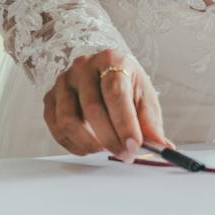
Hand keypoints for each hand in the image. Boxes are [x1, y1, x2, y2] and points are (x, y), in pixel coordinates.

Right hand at [43, 49, 169, 160]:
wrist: (106, 73)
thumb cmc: (128, 86)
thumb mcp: (145, 99)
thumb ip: (151, 124)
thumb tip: (163, 148)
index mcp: (112, 59)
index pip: (115, 92)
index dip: (124, 123)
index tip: (134, 146)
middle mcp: (84, 66)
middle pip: (92, 108)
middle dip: (110, 139)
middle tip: (125, 155)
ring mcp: (64, 80)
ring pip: (68, 120)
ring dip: (89, 143)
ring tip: (106, 149)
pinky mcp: (50, 96)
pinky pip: (56, 127)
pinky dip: (72, 144)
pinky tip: (89, 147)